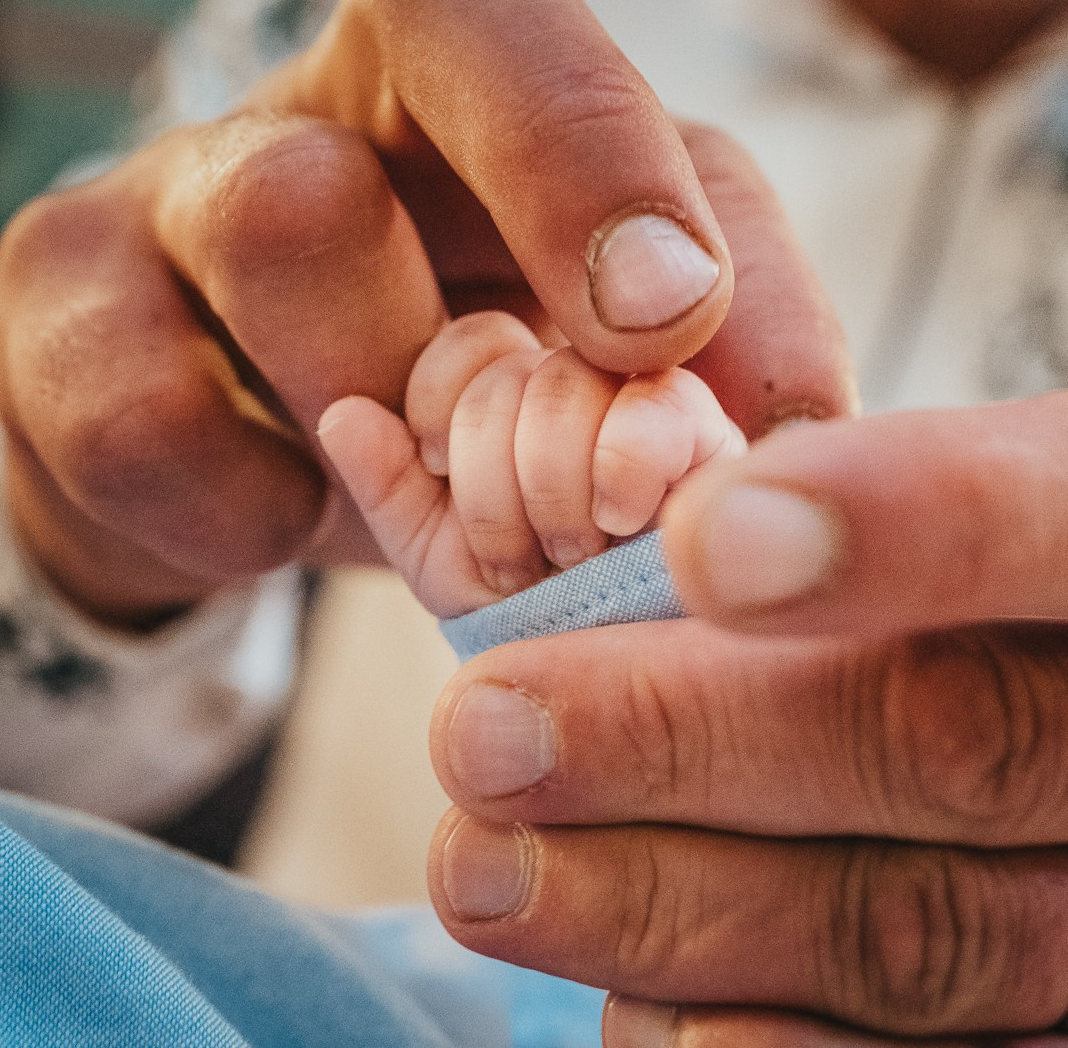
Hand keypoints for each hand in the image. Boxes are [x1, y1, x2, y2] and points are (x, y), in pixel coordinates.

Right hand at [0, 0, 851, 622]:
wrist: (228, 476)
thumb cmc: (459, 402)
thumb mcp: (594, 375)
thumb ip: (699, 377)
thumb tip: (810, 451)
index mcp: (484, 73)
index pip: (550, 19)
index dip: (630, 156)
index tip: (703, 341)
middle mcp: (333, 78)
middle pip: (444, 9)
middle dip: (575, 176)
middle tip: (643, 348)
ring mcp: (171, 177)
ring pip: (295, 213)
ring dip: (408, 395)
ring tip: (436, 486)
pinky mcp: (53, 303)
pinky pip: (146, 414)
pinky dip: (249, 510)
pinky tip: (285, 523)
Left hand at [320, 310, 743, 614]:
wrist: (642, 721)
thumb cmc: (552, 647)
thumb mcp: (453, 570)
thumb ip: (395, 490)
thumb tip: (343, 411)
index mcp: (530, 400)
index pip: (468, 344)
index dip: (439, 405)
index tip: (442, 479)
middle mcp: (599, 388)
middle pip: (510, 363)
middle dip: (492, 476)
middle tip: (521, 557)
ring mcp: (662, 407)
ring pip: (569, 376)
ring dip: (550, 482)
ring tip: (574, 555)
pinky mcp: (724, 439)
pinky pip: (660, 399)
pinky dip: (622, 462)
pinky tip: (622, 521)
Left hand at [424, 392, 1067, 1045]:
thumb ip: (992, 543)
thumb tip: (671, 564)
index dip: (916, 514)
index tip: (700, 537)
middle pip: (1003, 746)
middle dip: (711, 740)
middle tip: (488, 730)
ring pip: (973, 949)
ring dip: (703, 911)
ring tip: (498, 876)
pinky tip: (647, 1017)